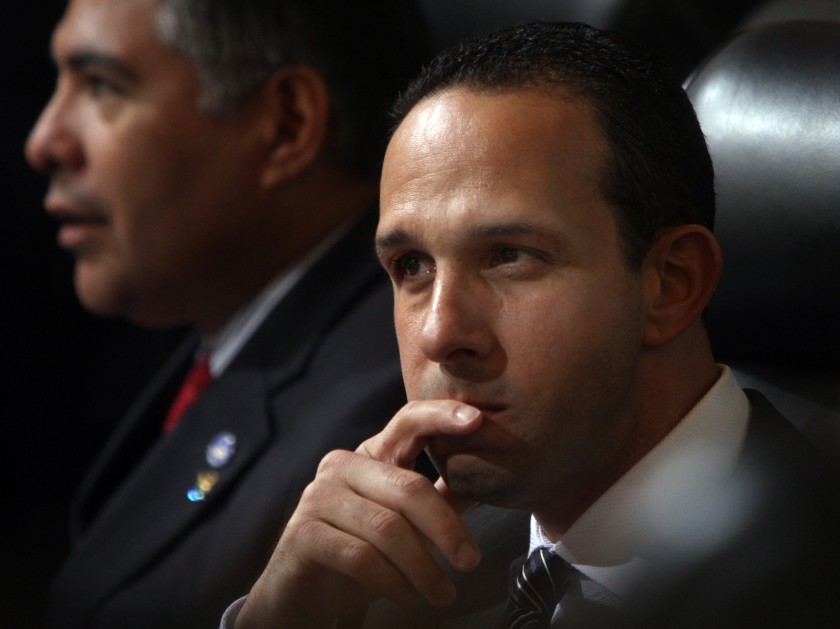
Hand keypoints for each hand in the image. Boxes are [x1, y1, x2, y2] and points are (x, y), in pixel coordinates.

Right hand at [235, 400, 484, 627]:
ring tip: (441, 592)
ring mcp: (319, 497)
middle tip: (470, 561)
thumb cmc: (357, 552)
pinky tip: (405, 595)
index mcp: (371, 455)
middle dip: (446, 528)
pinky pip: (360, 556)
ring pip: (387, 528)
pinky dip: (392, 581)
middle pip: (408, 487)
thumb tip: (484, 485)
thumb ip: (438, 502)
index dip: (441, 415)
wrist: (301, 593)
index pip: (408, 422)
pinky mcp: (302, 533)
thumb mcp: (403, 523)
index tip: (477, 420)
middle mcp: (342, 466)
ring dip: (423, 567)